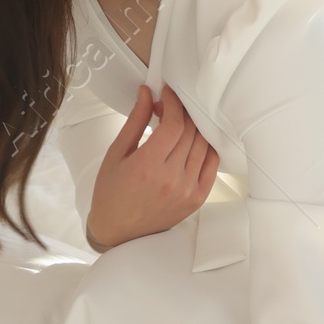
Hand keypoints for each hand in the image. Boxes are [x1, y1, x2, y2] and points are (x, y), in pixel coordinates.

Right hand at [85, 85, 217, 251]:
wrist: (118, 231)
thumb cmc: (111, 193)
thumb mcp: (116, 153)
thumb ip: (135, 121)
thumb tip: (147, 93)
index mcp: (147, 167)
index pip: (174, 124)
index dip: (173, 102)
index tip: (167, 93)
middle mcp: (171, 179)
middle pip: (190, 132)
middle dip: (181, 111)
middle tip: (168, 106)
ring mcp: (187, 190)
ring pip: (203, 145)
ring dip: (193, 127)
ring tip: (179, 123)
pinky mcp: (197, 199)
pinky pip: (211, 164)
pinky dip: (205, 146)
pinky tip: (192, 140)